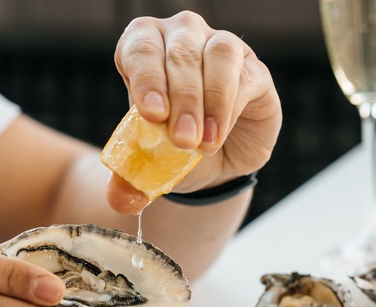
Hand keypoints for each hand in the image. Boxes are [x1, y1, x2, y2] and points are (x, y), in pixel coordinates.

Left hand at [109, 10, 281, 213]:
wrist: (210, 165)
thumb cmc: (170, 148)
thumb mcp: (145, 164)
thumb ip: (129, 179)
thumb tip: (122, 201)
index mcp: (144, 48)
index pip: (141, 48)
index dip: (146, 77)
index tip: (151, 113)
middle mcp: (182, 37)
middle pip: (180, 51)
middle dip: (180, 98)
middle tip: (180, 140)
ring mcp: (220, 48)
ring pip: (217, 55)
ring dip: (208, 100)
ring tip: (200, 143)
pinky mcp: (253, 69)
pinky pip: (244, 76)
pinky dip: (229, 109)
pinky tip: (217, 137)